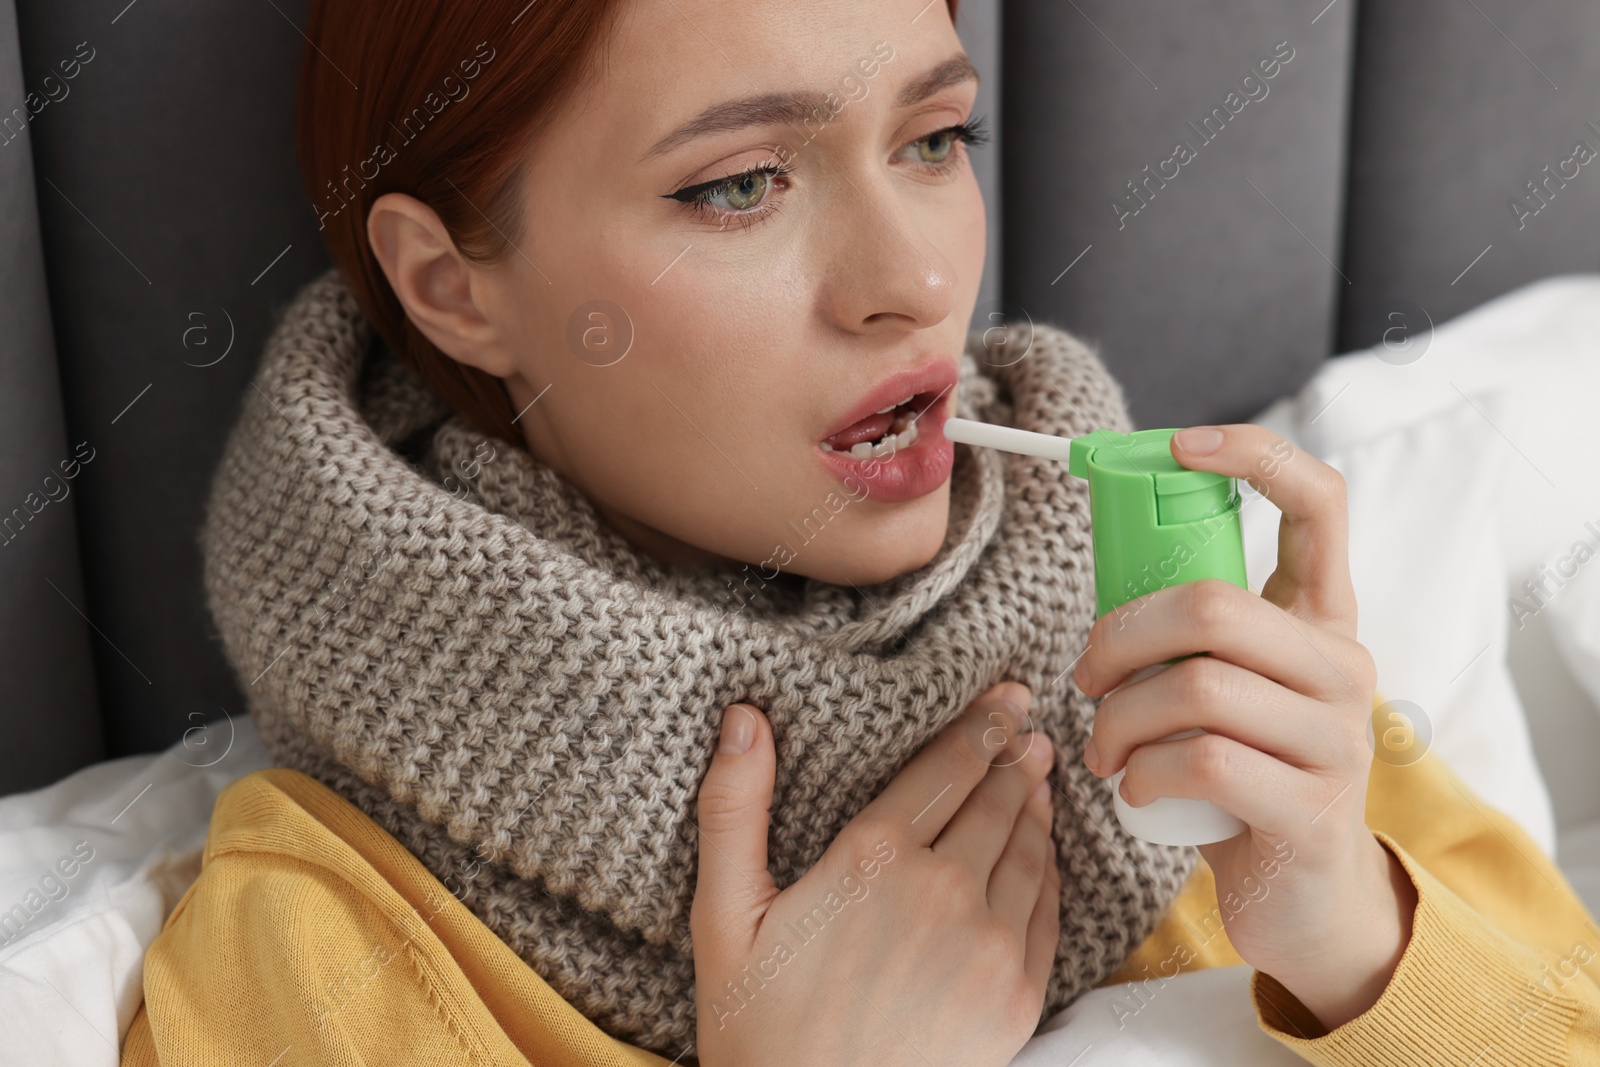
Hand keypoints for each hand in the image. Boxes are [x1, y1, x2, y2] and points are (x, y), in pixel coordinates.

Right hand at [691, 681, 1059, 1066]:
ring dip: (1036, 803)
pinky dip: (1051, 867)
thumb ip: (734, 809)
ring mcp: (989, 943)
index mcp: (872, 858)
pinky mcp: (1019, 993)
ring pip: (1030, 847)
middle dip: (1014, 754)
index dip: (981, 723)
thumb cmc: (759, 1027)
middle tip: (1029, 722)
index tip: (1007, 695)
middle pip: (996, 799)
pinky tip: (1044, 849)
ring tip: (1038, 774)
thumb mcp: (722, 915)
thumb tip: (745, 717)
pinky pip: (1048, 909)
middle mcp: (943, 888)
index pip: (946, 766)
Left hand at [1074, 424, 1415, 1032]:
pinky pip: (1202, 763)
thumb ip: (1192, 631)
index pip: (1320, 503)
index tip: (1179, 446)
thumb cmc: (1241, 773)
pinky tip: (1133, 788)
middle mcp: (1342, 666)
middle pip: (1212, 606)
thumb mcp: (1226, 687)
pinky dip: (1140, 772)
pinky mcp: (1312, 809)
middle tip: (1086, 679)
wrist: (1304, 896)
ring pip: (1196, 690)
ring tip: (1104, 749)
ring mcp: (1337, 739)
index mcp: (1321, 618)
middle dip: (1117, 638)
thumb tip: (1108, 565)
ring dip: (1118, 720)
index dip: (1252, 456)